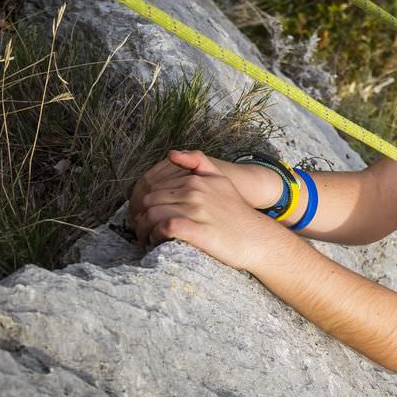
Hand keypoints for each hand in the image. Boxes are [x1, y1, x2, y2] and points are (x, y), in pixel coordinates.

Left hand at [130, 149, 297, 272]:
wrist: (257, 238)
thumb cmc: (237, 213)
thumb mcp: (221, 180)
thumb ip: (198, 162)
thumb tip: (171, 153)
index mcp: (195, 179)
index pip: (153, 188)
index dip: (143, 203)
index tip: (144, 216)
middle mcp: (194, 191)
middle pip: (148, 201)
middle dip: (139, 217)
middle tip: (141, 231)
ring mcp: (195, 210)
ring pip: (151, 215)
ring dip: (143, 229)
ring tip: (147, 239)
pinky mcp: (196, 230)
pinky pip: (163, 228)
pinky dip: (154, 236)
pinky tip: (157, 242)